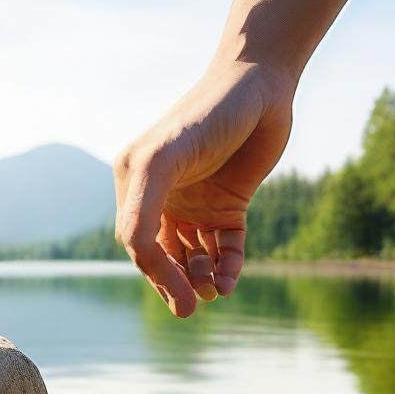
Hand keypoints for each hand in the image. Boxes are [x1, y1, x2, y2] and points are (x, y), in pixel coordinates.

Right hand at [114, 59, 294, 316]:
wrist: (261, 83)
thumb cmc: (206, 114)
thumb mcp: (164, 159)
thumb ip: (142, 205)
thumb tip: (133, 253)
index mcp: (135, 185)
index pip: (137, 243)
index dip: (156, 274)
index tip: (181, 298)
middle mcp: (162, 197)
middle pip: (162, 256)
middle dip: (175, 284)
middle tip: (191, 310)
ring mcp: (196, 202)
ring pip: (193, 255)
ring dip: (201, 276)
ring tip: (216, 288)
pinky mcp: (230, 203)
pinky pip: (225, 246)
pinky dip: (227, 266)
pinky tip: (230, 280)